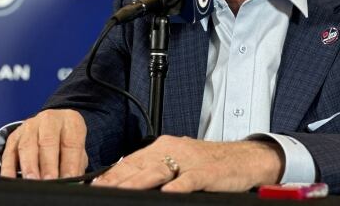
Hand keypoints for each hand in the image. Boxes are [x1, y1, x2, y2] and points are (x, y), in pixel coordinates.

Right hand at [0, 109, 87, 179]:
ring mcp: (29, 127)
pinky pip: (9, 154)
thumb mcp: (78, 151)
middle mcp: (49, 120)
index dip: (70, 163)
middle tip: (49, 181)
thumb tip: (74, 183)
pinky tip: (12, 180)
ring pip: (27, 146)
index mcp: (70, 122)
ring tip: (32, 181)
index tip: (68, 179)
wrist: (52, 127)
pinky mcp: (13, 138)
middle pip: (48, 142)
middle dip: (48, 164)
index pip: (71, 143)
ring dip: (29, 166)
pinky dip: (9, 169)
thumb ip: (76, 166)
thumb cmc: (66, 142)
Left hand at [91, 135, 282, 191]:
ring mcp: (190, 160)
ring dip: (138, 182)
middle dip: (118, 179)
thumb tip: (127, 178)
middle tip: (100, 190)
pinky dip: (178, 186)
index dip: (112, 173)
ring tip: (122, 192)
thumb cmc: (210, 163)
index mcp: (163, 147)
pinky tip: (168, 192)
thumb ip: (155, 168)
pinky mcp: (207, 172)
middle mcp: (173, 150)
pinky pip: (190, 179)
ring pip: (159, 171)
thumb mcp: (178, 161)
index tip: (94, 185)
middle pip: (140, 165)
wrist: (245, 158)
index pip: (131, 160)